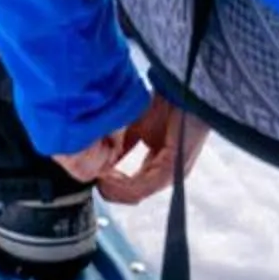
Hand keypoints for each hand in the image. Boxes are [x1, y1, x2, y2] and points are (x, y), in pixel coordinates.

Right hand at [53, 93, 208, 206]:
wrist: (186, 85)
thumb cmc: (168, 101)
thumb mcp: (136, 125)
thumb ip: (121, 144)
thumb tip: (102, 160)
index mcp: (159, 164)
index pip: (132, 185)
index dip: (111, 182)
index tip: (94, 173)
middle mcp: (166, 173)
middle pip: (132, 194)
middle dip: (109, 187)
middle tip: (93, 176)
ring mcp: (171, 173)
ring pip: (136, 193)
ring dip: (113, 187)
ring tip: (98, 177)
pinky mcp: (172, 168)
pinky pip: (143, 185)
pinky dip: (122, 184)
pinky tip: (108, 175)